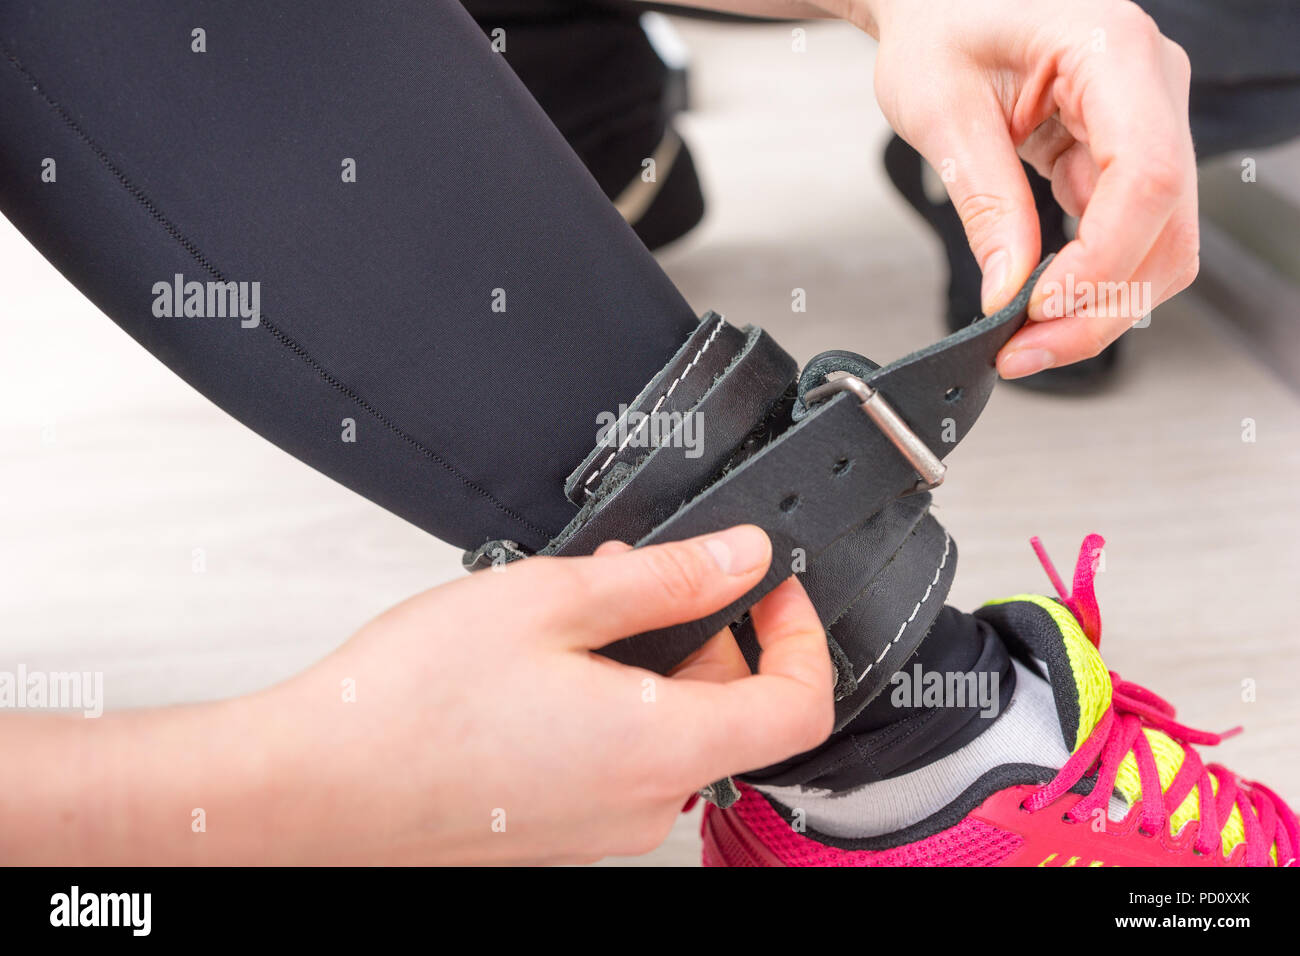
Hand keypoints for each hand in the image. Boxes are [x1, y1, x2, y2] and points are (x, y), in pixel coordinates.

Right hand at [254, 524, 832, 863]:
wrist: (314, 788)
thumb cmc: (409, 703)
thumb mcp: (552, 600)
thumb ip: (667, 578)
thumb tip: (744, 558)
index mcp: (661, 747)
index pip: (802, 706)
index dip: (802, 634)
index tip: (769, 588)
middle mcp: (644, 805)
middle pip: (732, 714)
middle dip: (706, 633)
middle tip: (640, 575)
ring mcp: (601, 828)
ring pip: (672, 732)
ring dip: (651, 664)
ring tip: (575, 612)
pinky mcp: (562, 830)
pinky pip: (622, 760)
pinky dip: (613, 705)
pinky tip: (547, 665)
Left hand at [859, 0, 1197, 376]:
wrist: (940, 2)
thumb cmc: (939, 24)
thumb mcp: (941, 111)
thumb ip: (984, 201)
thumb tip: (1008, 292)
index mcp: (1112, 50)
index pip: (1146, 175)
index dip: (1102, 259)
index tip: (1039, 308)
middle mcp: (1150, 85)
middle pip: (1166, 225)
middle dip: (1099, 304)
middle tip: (1023, 352)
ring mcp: (1147, 120)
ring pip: (1158, 243)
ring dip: (1098, 304)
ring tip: (1024, 341)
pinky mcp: (1122, 152)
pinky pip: (1128, 234)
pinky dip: (1088, 280)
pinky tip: (1036, 305)